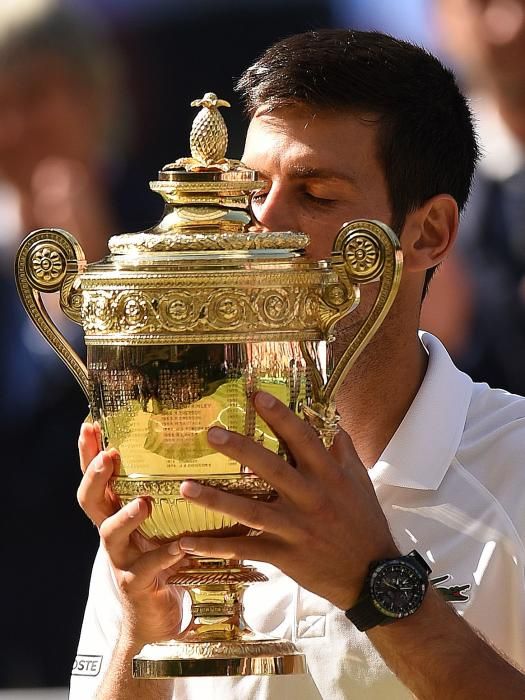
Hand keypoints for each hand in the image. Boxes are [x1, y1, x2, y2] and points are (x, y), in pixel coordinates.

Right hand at [77, 422, 186, 646]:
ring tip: (144, 503)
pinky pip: (148, 567)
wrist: (157, 617)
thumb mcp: (162, 523)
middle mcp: (112, 533)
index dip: (88, 453)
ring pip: (110, 533)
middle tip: (109, 456)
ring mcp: (121, 559)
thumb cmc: (163, 559)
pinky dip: (164, 555)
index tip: (89, 425)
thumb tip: (201, 453)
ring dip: (126, 516)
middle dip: (95, 476)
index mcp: (117, 513)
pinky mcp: (137, 583)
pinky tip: (181, 547)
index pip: (96, 478)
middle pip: (90, 500)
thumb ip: (171, 496)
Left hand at [178, 391, 398, 610]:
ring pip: (250, 511)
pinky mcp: (285, 555)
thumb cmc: (365, 524)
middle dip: (240, 449)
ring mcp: (295, 528)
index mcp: (329, 476)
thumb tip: (334, 425)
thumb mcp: (361, 483)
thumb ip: (345, 453)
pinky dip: (216, 547)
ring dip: (216, 499)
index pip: (302, 438)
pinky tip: (188, 542)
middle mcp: (310, 498)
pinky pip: (246, 549)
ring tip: (185, 487)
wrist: (373, 576)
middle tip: (211, 433)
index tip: (256, 396)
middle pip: (270, 469)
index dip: (280, 416)